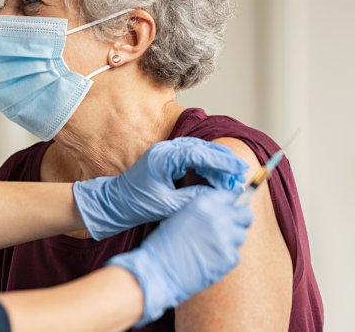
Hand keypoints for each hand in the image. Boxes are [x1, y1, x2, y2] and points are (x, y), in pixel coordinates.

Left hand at [73, 137, 248, 239]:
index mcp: (163, 157)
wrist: (114, 204)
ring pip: (198, 152)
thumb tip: (219, 196)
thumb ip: (194, 198)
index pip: (200, 153)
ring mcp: (165, 152)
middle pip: (202, 148)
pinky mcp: (166, 159)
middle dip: (223, 161)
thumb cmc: (136, 204)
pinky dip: (205, 166)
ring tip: (231, 178)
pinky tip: (215, 177)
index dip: (222, 161)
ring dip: (215, 164)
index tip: (239, 169)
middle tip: (240, 174)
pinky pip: (191, 158)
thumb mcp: (169, 205)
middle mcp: (165, 150)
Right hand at [106, 189, 252, 327]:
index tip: (231, 212)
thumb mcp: (182, 216)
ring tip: (211, 249)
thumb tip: (225, 211)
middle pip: (245, 215)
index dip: (232, 205)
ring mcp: (226, 238)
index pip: (231, 197)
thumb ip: (205, 211)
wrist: (158, 270)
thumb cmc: (164, 245)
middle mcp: (218, 217)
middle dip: (240, 221)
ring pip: (241, 236)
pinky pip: (235, 255)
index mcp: (204, 203)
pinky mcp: (229, 257)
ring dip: (231, 241)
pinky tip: (209, 260)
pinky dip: (225, 259)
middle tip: (230, 229)